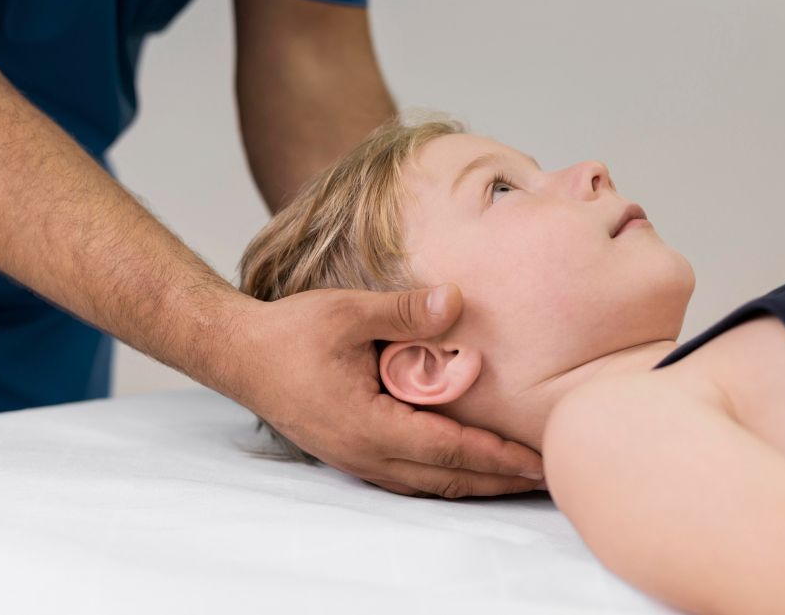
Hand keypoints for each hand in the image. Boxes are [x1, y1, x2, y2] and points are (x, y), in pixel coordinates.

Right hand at [226, 283, 543, 497]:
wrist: (238, 354)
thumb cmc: (288, 333)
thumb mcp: (349, 313)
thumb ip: (405, 311)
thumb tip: (457, 301)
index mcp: (369, 426)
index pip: (451, 450)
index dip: (499, 457)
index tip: (540, 461)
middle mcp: (365, 454)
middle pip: (447, 479)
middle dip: (499, 481)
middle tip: (546, 477)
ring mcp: (356, 459)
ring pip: (429, 484)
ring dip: (475, 483)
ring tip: (516, 477)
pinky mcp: (351, 453)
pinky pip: (408, 477)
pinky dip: (445, 477)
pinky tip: (464, 467)